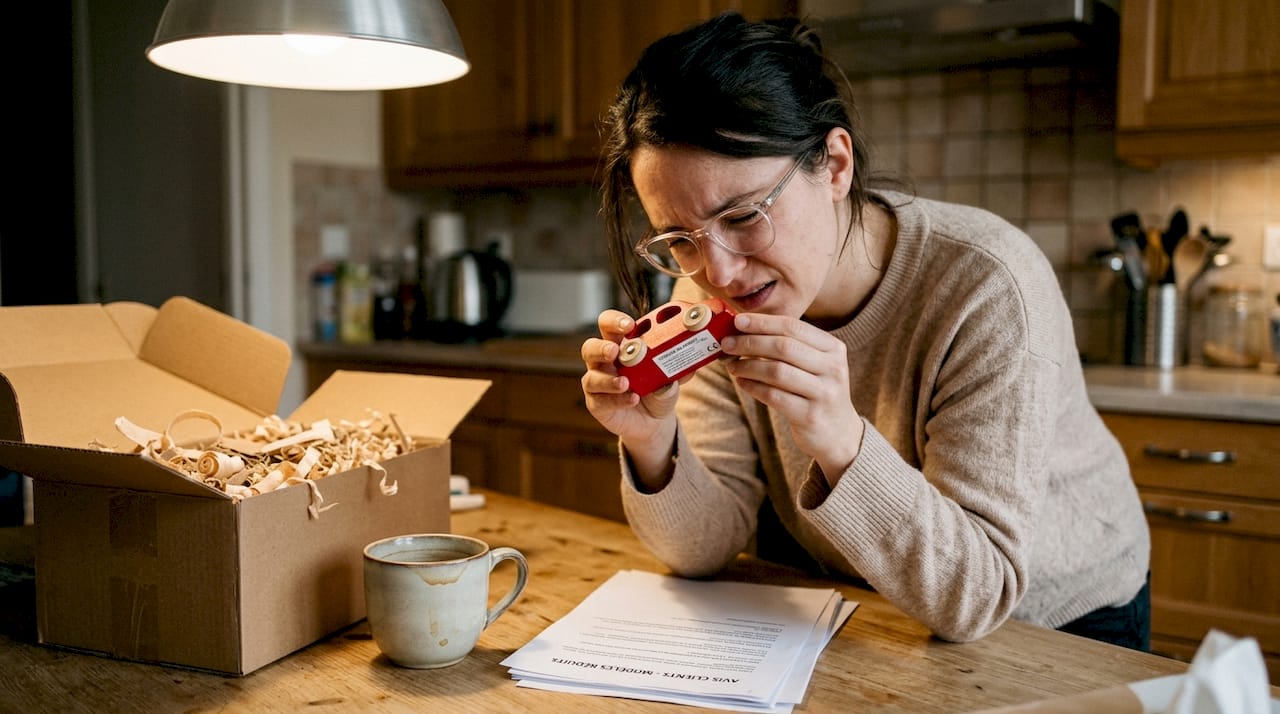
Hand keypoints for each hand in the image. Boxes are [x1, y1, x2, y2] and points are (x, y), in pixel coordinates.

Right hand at [580, 310, 679, 479]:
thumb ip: (677, 371)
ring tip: (625, 383)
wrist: (655, 421)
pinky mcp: (597, 404)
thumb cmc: (659, 390)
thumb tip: (687, 367)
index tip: (629, 325)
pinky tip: (633, 399)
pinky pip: (601, 400)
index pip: (608, 325)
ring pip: (591, 377)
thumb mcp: (672, 378)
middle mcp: (604, 362)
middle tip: (615, 351)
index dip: (614, 321)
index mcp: (621, 345)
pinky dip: (617, 399)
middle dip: (602, 348)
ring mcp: (598, 383)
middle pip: (590, 347)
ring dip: (607, 379)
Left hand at [721, 313, 862, 482]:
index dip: (762, 323)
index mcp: (833, 348)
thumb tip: (745, 328)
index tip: (738, 321)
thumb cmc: (816, 391)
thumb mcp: (814, 364)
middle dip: (750, 343)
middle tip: (727, 343)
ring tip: (732, 365)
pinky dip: (753, 387)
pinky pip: (774, 396)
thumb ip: (788, 346)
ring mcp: (824, 393)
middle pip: (784, 347)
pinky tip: (741, 382)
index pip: (793, 327)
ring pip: (777, 371)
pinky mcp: (810, 416)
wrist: (838, 433)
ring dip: (748, 366)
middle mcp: (833, 368)